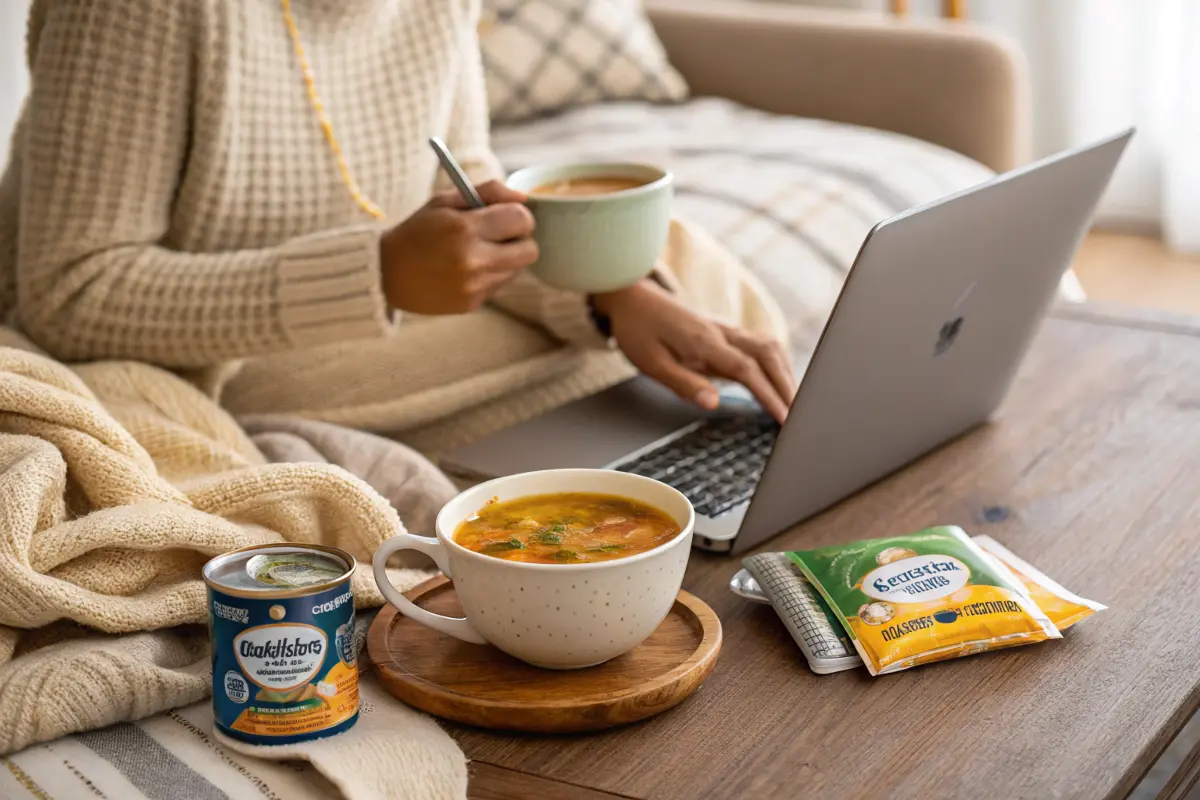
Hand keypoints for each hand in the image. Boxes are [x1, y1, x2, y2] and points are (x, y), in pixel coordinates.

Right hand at [380, 181, 537, 313]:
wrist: (385, 273)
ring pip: (518, 269)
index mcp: (464, 228)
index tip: (505, 216)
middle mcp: (472, 260)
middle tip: (500, 235)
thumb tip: (524, 198)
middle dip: (520, 239)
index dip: (518, 216)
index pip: (522, 220)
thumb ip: (487, 192)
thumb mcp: (444, 201)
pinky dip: (491, 275)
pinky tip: (467, 270)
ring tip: (479, 252)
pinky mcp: (472, 304)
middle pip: (530, 250)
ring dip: (507, 258)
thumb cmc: (416, 231)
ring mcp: (474, 286)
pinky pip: (500, 285)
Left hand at [591, 280, 797, 422]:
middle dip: (787, 385)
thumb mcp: (651, 363)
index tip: (784, 418)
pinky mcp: (724, 330)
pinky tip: (778, 379)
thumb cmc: (637, 329)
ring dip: (785, 372)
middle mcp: (721, 332)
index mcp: (704, 342)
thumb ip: (683, 383)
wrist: (630, 295)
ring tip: (794, 401)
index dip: (769, 394)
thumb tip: (713, 403)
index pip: (747, 370)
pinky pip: (759, 344)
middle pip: (768, 354)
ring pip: (768, 346)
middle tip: (800, 415)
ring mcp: (725, 329)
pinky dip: (775, 362)